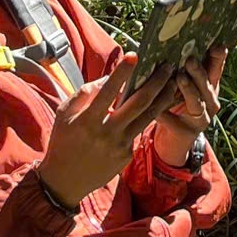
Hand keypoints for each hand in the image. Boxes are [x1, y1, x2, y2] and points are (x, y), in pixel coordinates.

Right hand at [38, 58, 176, 210]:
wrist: (65, 181)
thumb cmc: (62, 141)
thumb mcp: (64, 114)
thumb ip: (85, 94)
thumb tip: (108, 78)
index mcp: (88, 120)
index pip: (108, 91)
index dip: (122, 72)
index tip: (135, 55)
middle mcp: (107, 132)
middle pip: (139, 103)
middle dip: (156, 82)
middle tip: (168, 66)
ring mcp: (119, 145)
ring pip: (148, 117)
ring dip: (163, 97)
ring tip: (174, 82)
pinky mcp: (126, 155)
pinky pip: (138, 131)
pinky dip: (148, 116)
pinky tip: (159, 103)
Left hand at [152, 47, 225, 167]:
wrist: (173, 141)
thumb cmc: (176, 106)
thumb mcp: (182, 87)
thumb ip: (182, 71)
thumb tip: (169, 46)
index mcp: (211, 87)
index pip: (217, 70)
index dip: (218, 59)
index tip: (217, 46)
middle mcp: (210, 102)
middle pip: (208, 86)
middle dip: (199, 72)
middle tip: (190, 60)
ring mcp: (201, 119)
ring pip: (197, 103)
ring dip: (188, 90)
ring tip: (179, 78)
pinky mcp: (186, 133)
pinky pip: (173, 121)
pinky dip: (164, 113)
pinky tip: (156, 108)